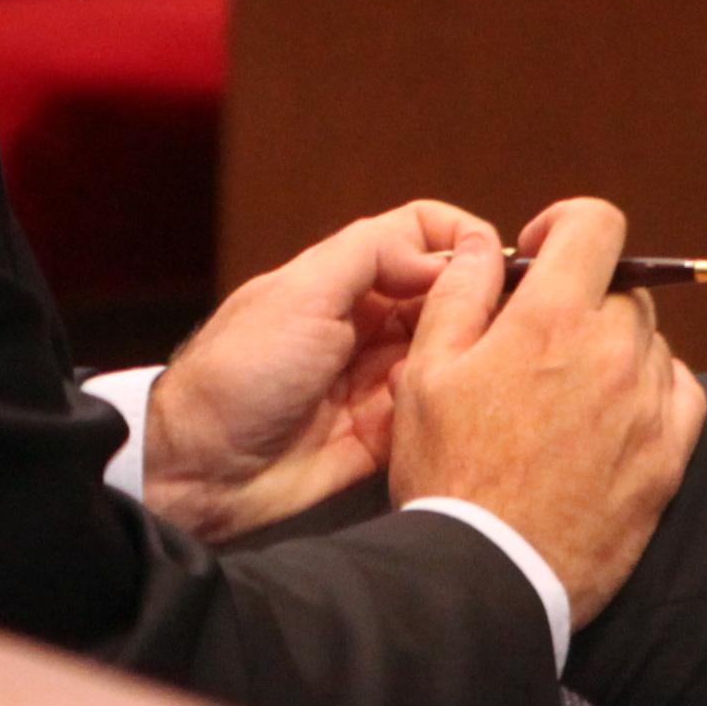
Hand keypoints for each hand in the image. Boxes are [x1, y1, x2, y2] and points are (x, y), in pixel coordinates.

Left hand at [142, 198, 497, 541]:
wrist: (203, 469)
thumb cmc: (242, 371)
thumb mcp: (303, 292)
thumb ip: (373, 255)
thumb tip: (447, 253)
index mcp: (344, 279)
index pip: (418, 236)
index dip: (460, 238)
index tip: (497, 258)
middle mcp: (367, 323)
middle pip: (444, 293)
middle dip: (477, 297)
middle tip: (503, 316)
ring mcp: (378, 378)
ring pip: (446, 350)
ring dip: (465, 350)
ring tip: (481, 359)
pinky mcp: (385, 434)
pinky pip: (433, 409)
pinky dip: (445, 402)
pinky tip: (451, 404)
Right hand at [384, 196, 706, 626]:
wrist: (490, 574)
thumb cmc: (448, 470)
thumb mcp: (426, 371)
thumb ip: (461, 292)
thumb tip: (488, 244)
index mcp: (553, 317)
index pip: (597, 224)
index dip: (566, 224)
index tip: (540, 254)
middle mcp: (614, 351)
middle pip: (622, 288)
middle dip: (584, 298)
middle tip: (540, 340)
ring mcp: (649, 406)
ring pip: (650, 341)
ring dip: (615, 347)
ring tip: (567, 391)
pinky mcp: (670, 457)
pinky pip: (682, 392)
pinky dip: (653, 389)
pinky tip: (614, 414)